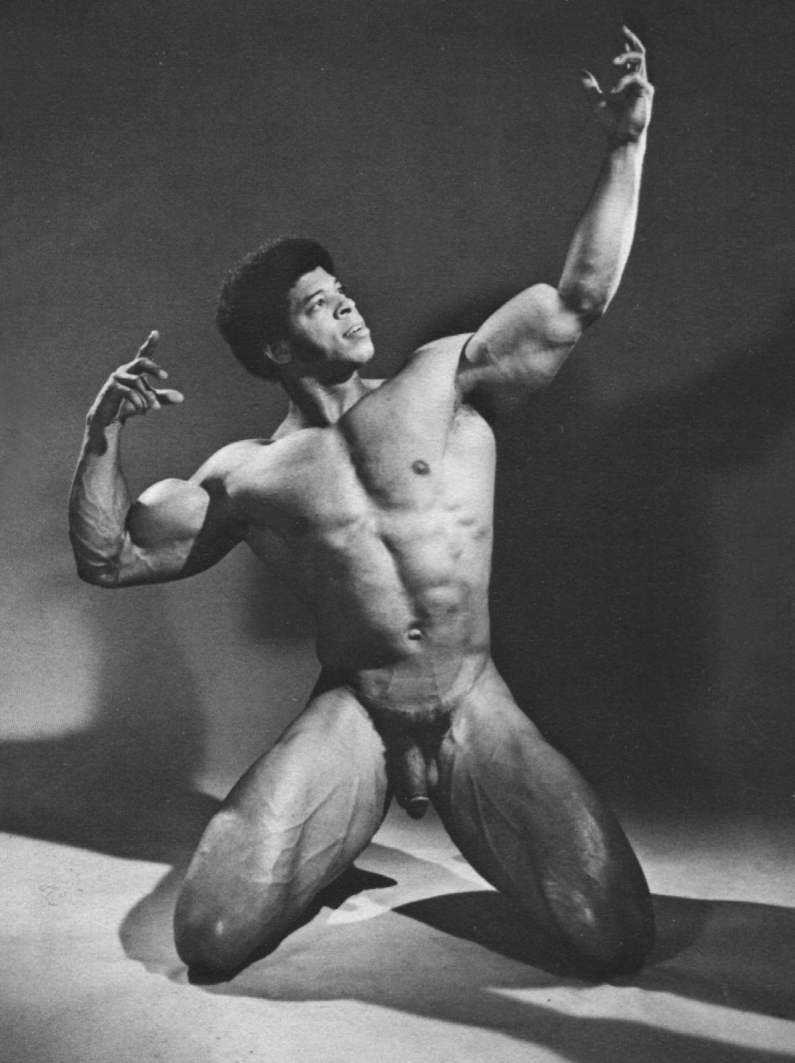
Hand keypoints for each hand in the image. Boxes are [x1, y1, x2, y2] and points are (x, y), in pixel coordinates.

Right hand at [89, 331, 184, 427]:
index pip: (143, 354)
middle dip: (153, 368)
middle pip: (141, 361)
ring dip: (148, 396)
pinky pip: (129, 392)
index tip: (155, 332)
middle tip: (165, 377)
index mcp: (135, 370)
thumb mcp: (149, 401)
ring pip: (137, 382)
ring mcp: (117, 377)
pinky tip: (142, 411)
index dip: (150, 344)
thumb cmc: (129, 405)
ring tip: (156, 408)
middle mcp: (125, 370)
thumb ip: (163, 398)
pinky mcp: (111, 388)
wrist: (108, 419)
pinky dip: (139, 402)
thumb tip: (181, 398)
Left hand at [581, 26, 653, 143]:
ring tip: (613, 61)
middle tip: (621, 28)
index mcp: (630, 83)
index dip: (626, 44)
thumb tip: (581, 72)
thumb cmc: (611, 124)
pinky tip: (612, 91)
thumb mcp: (596, 101)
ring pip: (640, 59)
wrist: (620, 139)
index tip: (619, 31)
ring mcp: (644, 85)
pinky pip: (634, 78)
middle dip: (631, 39)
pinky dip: (622, 82)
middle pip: (639, 52)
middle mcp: (639, 82)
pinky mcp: (646, 92)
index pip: (630, 59)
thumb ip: (591, 87)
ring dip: (626, 55)